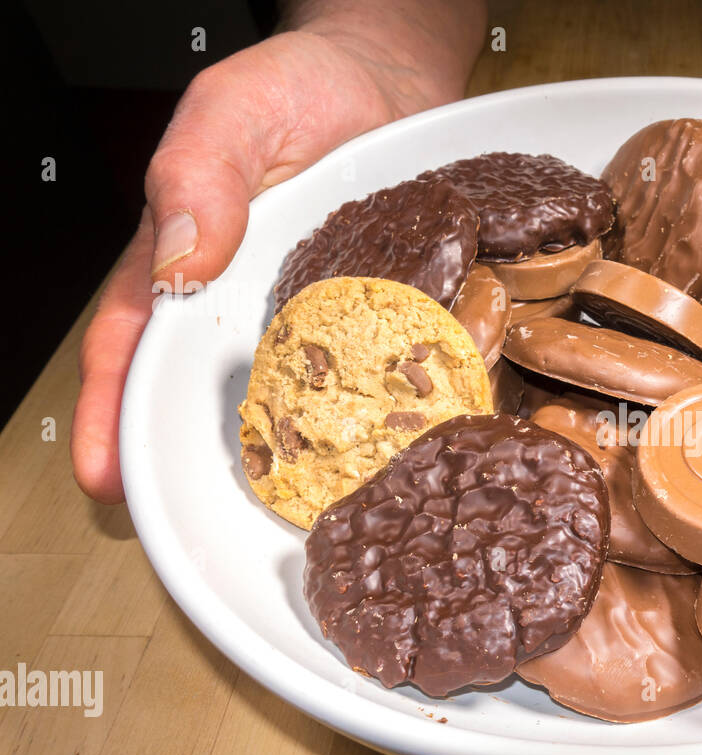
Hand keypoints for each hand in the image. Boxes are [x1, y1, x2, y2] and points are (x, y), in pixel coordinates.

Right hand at [71, 3, 484, 502]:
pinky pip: (377, 369)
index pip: (136, 350)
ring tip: (299, 513)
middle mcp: (250, 303)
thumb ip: (196, 180)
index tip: (107, 476)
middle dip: (201, 465)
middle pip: (213, 396)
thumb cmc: (295, 88)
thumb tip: (183, 262)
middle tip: (207, 528)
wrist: (389, 75)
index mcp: (188, 264)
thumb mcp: (229, 116)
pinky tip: (388, 449)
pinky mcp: (381, 311)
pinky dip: (376, 411)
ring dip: (295, 456)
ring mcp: (318, 313)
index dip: (114, 415)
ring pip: (299, 399)